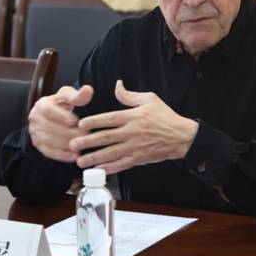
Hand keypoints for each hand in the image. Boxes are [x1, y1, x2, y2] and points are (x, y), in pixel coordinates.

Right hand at [28, 85, 93, 160]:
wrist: (51, 117)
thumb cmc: (62, 105)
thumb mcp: (68, 97)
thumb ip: (78, 95)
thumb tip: (88, 90)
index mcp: (41, 104)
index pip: (48, 110)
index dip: (62, 116)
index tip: (75, 121)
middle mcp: (34, 118)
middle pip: (50, 127)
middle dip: (68, 132)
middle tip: (84, 135)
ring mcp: (35, 133)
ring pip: (50, 140)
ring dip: (66, 144)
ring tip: (81, 145)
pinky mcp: (38, 145)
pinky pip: (49, 152)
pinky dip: (62, 155)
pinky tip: (75, 156)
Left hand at [69, 80, 198, 172]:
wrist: (182, 137)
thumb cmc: (166, 117)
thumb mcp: (150, 99)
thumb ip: (130, 95)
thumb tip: (117, 85)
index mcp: (133, 117)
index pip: (109, 119)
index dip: (93, 122)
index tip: (80, 125)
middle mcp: (132, 133)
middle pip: (106, 138)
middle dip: (87, 142)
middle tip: (73, 145)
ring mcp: (135, 147)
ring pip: (110, 154)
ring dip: (94, 158)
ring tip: (80, 161)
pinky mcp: (139, 159)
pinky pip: (121, 164)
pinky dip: (109, 168)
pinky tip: (98, 169)